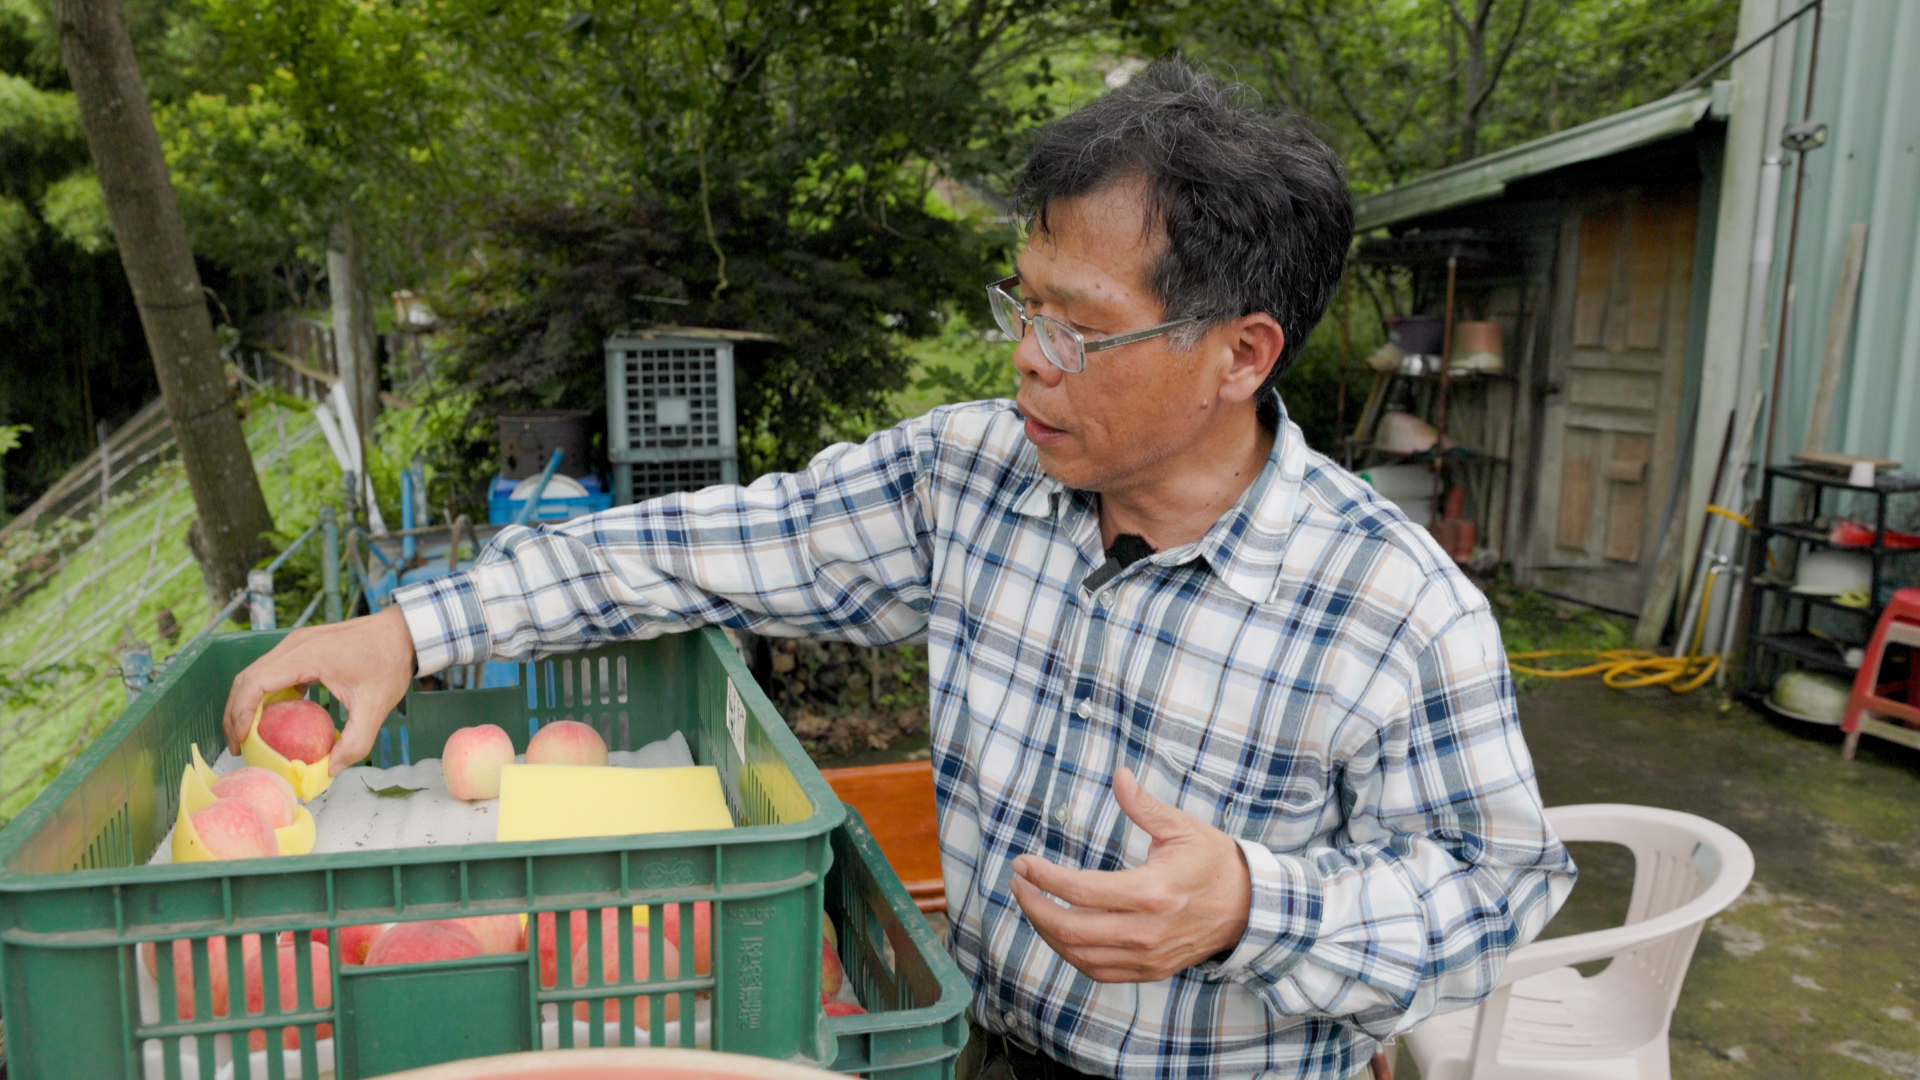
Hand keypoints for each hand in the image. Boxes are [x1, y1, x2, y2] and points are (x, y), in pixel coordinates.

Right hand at [223, 606, 415, 775]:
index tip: (241, 742)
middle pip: (247, 679)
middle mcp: (293, 645)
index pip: (254, 683)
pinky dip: (265, 693)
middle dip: (236, 713)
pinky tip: (275, 717)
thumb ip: (355, 742)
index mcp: (305, 655)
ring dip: (247, 703)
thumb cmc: (389, 663)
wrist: (403, 632)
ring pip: (256, 673)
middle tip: (239, 746)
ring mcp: (296, 643)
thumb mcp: (375, 707)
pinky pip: (273, 670)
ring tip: (250, 735)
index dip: (240, 714)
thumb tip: (331, 771)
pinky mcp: (303, 646)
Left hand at [1010, 766, 1250, 982]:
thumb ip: (1144, 806)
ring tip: (1032, 905)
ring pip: (1079, 955)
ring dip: (1046, 931)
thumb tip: (1119, 775)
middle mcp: (1146, 931)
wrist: (1250, 909)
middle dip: (1034, 906)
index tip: (1022, 863)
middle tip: (1019, 883)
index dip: (1043, 878)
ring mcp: (1148, 956)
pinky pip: (1098, 971)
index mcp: (1152, 892)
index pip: (1080, 891)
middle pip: (1071, 929)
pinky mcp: (1150, 970)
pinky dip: (1070, 954)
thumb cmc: (1214, 863)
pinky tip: (1059, 932)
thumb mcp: (1182, 827)